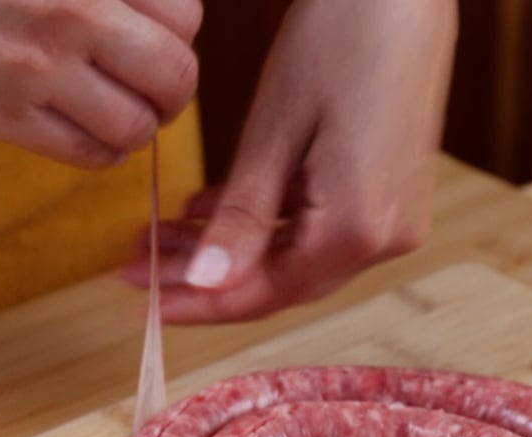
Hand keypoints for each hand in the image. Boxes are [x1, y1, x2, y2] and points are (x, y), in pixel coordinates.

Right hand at [0, 0, 201, 166]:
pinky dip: (102, 153)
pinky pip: (88, 155)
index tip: (153, 41)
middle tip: (149, 89)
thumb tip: (173, 18)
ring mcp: (34, 65)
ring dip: (136, 128)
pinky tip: (86, 134)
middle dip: (171, 92)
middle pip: (176, 76)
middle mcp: (68, 8)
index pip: (186, 16)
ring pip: (136, 126)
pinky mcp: (1, 113)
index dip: (176, 36)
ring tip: (116, 113)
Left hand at [124, 0, 456, 321]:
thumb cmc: (341, 37)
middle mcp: (381, 240)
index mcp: (357, 228)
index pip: (264, 292)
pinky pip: (315, 231)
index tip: (146, 304)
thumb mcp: (274, 132)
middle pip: (279, 283)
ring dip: (228, 251)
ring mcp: (389, 222)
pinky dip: (264, 227)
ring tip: (163, 236)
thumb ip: (241, 219)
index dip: (200, 304)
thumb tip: (206, 284)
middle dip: (206, 278)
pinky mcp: (385, 200)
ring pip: (292, 259)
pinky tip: (211, 213)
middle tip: (142, 266)